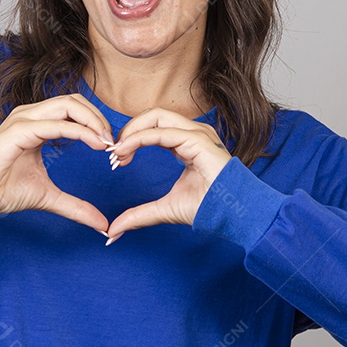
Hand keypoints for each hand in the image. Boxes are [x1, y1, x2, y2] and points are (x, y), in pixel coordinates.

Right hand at [0, 94, 113, 233]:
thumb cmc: (0, 189)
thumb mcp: (47, 197)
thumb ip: (75, 206)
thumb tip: (102, 223)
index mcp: (37, 124)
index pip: (74, 110)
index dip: (98, 125)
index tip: (113, 149)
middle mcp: (31, 116)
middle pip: (75, 101)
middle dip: (100, 119)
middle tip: (114, 144)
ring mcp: (23, 120)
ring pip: (68, 105)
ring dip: (93, 121)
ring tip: (107, 143)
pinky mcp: (18, 132)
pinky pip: (55, 124)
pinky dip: (80, 132)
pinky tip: (95, 145)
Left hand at [104, 108, 231, 243]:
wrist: (234, 215)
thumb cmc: (208, 208)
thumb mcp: (165, 210)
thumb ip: (140, 215)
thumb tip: (113, 230)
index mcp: (186, 143)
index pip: (153, 128)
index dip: (130, 139)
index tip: (114, 160)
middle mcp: (192, 133)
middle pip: (152, 116)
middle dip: (128, 131)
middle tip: (112, 154)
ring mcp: (197, 134)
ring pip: (156, 116)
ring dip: (131, 132)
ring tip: (117, 153)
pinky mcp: (198, 140)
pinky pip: (162, 132)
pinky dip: (139, 138)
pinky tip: (125, 151)